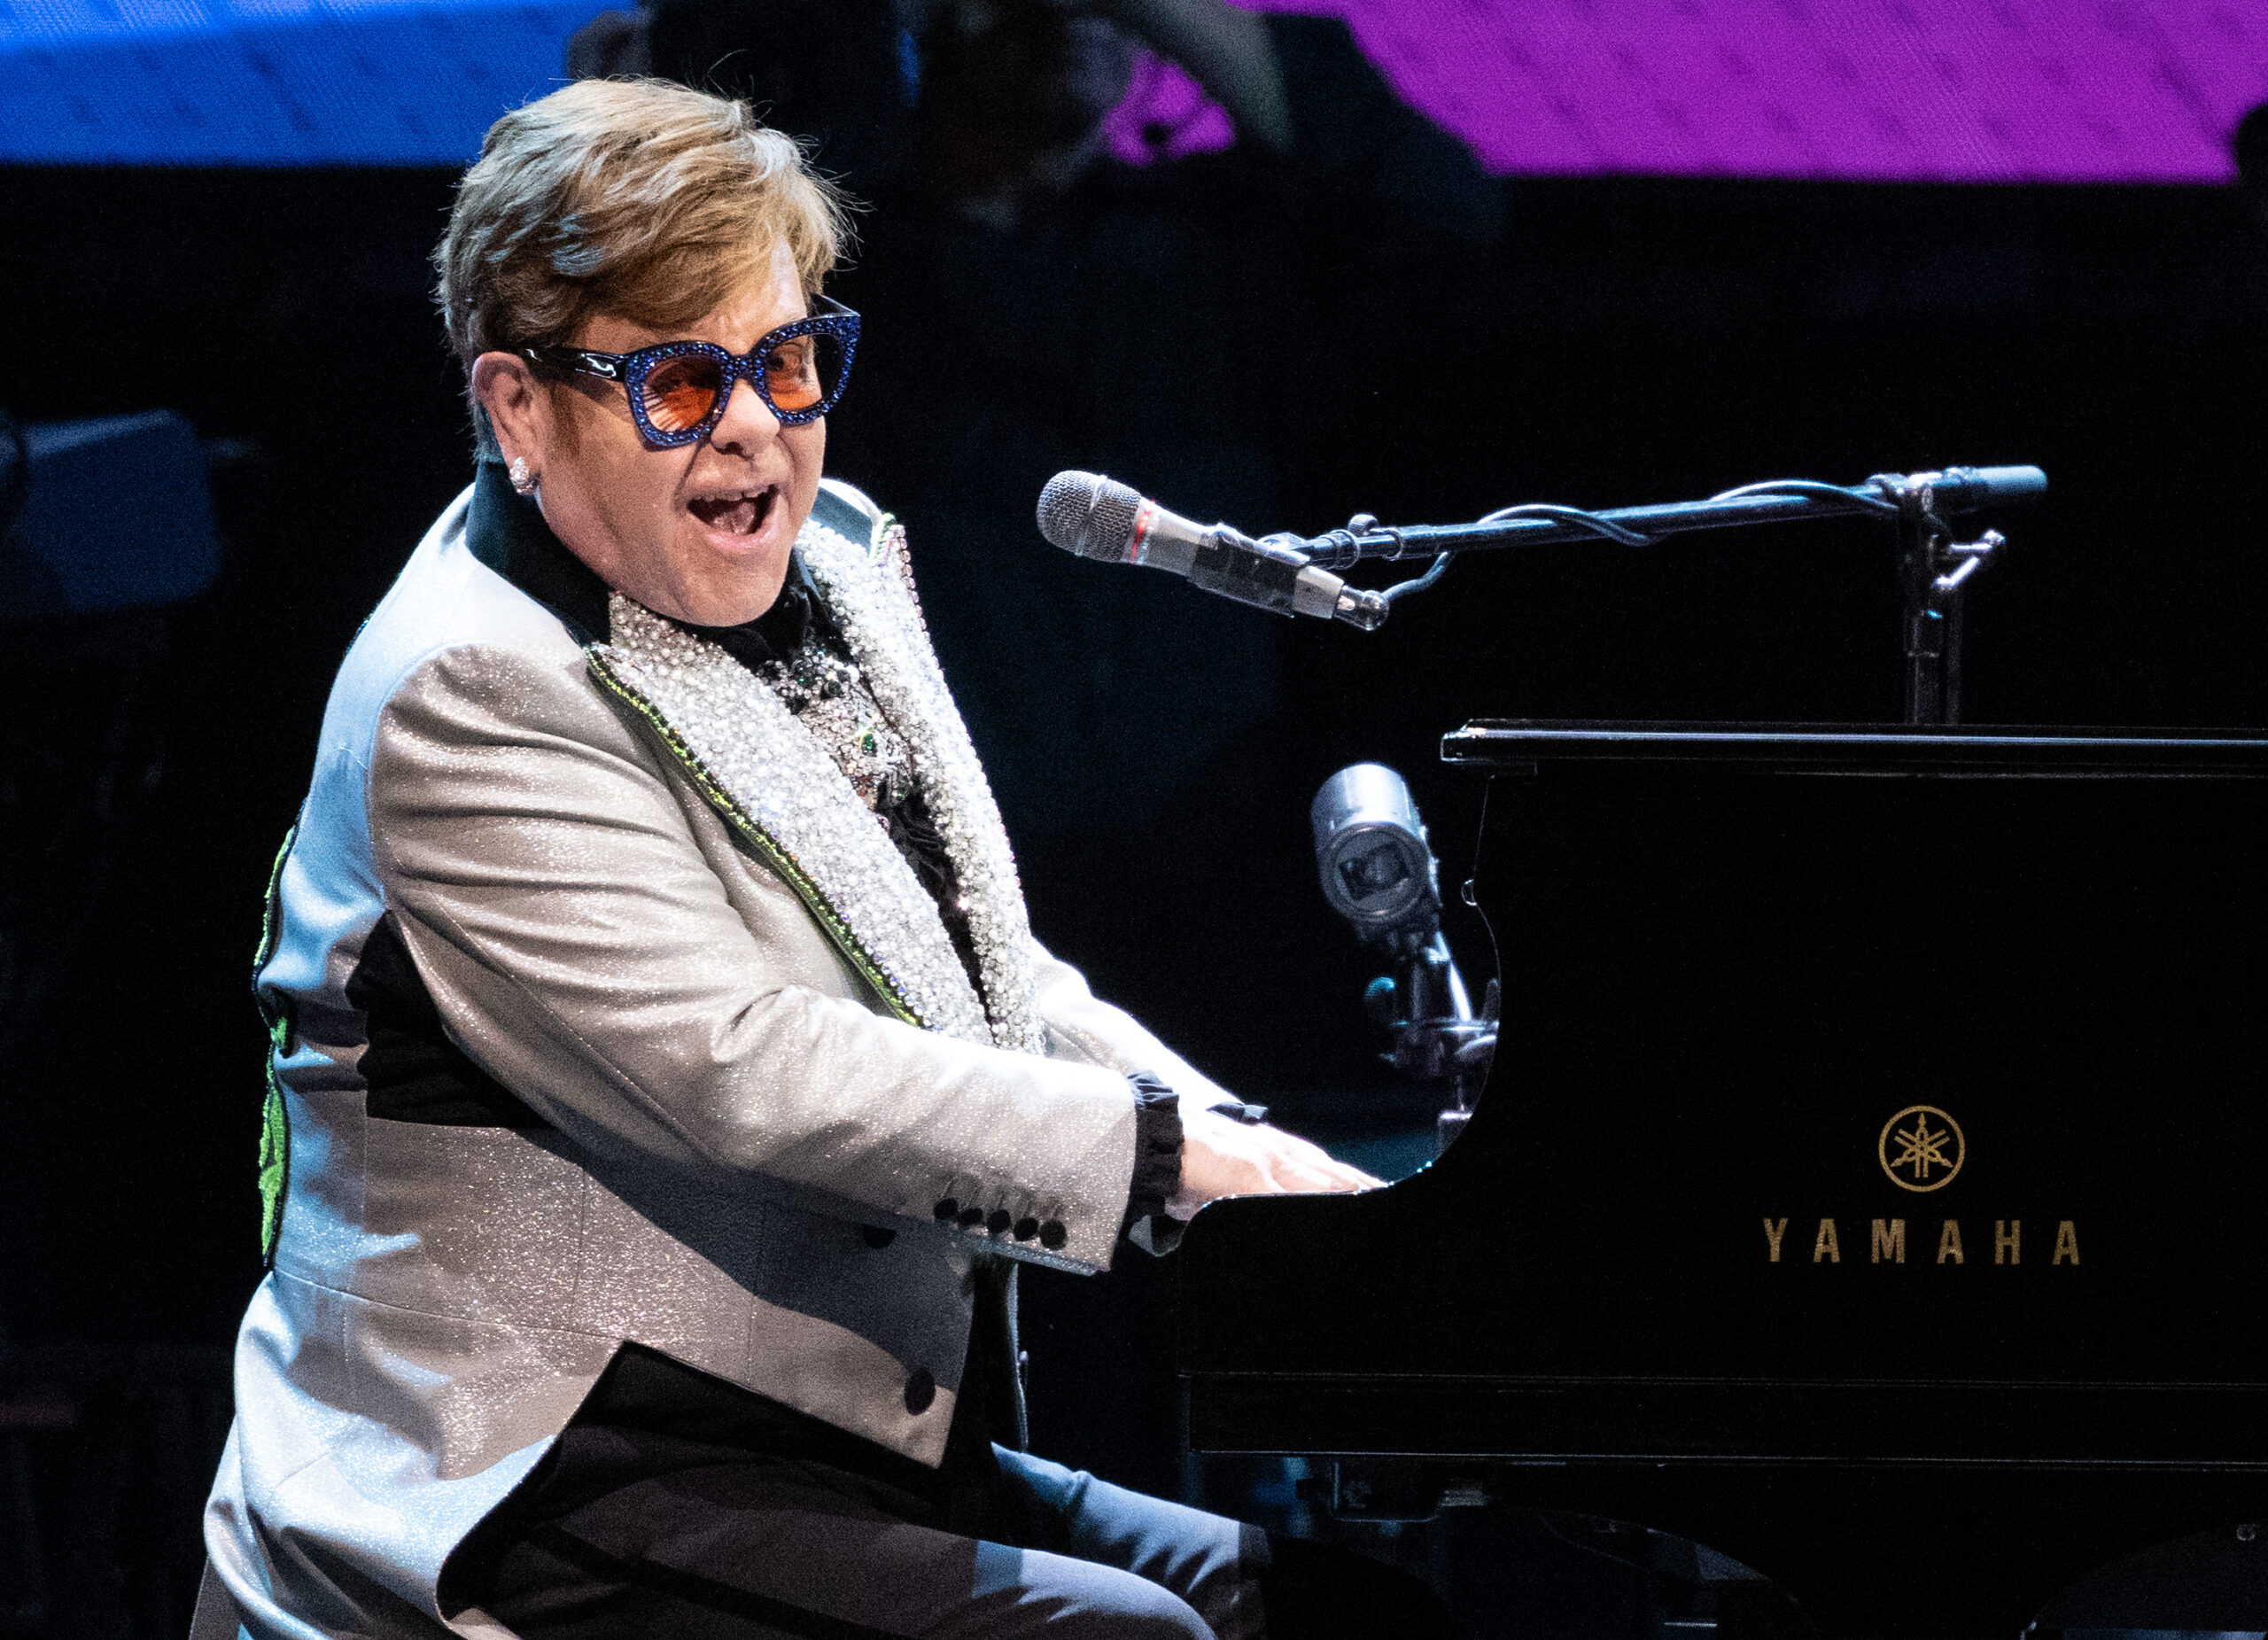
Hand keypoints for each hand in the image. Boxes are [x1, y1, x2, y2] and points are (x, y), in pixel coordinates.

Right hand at [1166, 1105, 1383, 1220]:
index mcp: (1273, 1147)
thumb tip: (1265, 1208)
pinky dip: (1304, 1206)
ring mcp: (1265, 1158)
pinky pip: (1284, 1194)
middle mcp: (1276, 1148)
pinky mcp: (1248, 1171)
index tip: (1377, 1192)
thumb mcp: (1228, 1170)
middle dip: (1363, 1188)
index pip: (1324, 1165)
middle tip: (1390, 1201)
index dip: (1353, 1179)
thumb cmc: (1187, 1155)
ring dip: (1346, 1194)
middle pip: (1332, 1172)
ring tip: (1372, 1206)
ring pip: (1317, 1180)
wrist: (1154, 1135)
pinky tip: (1322, 1217)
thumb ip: (1251, 1188)